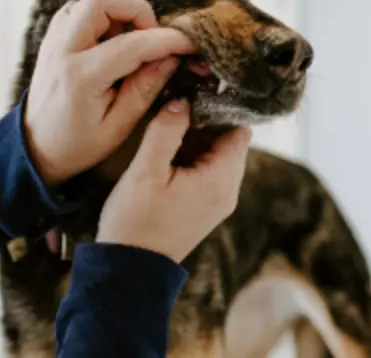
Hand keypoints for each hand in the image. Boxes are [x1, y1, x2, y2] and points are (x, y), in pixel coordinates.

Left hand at [24, 0, 194, 184]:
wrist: (36, 147)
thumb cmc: (78, 144)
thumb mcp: (119, 126)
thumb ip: (145, 88)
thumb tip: (171, 58)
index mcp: (81, 77)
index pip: (133, 44)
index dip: (168, 40)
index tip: (190, 43)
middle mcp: (63, 50)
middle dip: (138, 10)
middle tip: (151, 38)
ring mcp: (54, 40)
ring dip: (120, 13)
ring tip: (131, 42)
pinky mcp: (53, 38)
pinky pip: (80, 9)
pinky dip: (103, 17)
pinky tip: (112, 42)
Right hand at [96, 99, 251, 262]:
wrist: (130, 270)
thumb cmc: (136, 222)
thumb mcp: (146, 171)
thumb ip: (166, 131)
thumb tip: (182, 102)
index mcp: (220, 180)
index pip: (240, 131)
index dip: (219, 112)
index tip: (194, 100)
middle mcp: (228, 191)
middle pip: (231, 143)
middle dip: (205, 126)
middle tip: (175, 116)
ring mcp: (219, 202)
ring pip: (219, 157)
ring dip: (198, 143)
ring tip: (167, 136)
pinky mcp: (207, 208)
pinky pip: (210, 173)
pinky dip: (194, 160)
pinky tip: (167, 157)